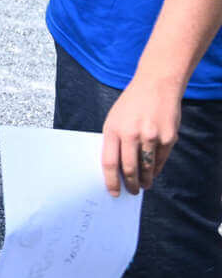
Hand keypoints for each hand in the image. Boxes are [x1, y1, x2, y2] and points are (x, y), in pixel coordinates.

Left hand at [101, 78, 180, 195]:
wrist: (156, 85)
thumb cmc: (131, 105)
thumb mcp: (114, 119)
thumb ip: (114, 141)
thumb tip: (116, 169)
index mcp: (113, 129)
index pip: (109, 162)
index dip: (110, 181)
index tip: (113, 192)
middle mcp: (132, 134)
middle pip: (129, 169)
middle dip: (130, 184)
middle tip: (131, 191)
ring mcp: (152, 136)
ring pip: (147, 168)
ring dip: (145, 180)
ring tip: (143, 185)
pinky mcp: (169, 137)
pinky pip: (161, 160)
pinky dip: (156, 169)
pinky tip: (152, 173)